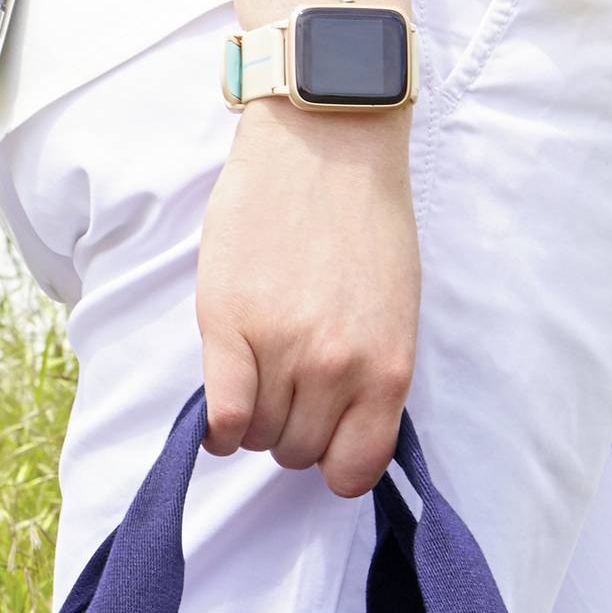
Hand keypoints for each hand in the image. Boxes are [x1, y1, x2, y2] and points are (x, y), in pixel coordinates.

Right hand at [194, 99, 418, 498]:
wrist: (324, 144)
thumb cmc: (365, 219)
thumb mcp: (394, 310)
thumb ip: (369, 373)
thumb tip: (339, 425)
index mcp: (388, 366)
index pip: (356, 469)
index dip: (334, 463)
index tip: (324, 441)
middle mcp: (338, 367)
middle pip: (300, 452)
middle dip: (292, 431)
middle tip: (287, 389)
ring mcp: (282, 348)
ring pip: (259, 437)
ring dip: (254, 421)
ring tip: (257, 379)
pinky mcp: (228, 327)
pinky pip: (223, 416)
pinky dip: (217, 429)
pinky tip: (219, 415)